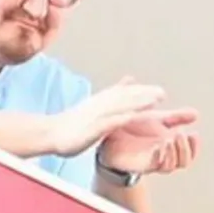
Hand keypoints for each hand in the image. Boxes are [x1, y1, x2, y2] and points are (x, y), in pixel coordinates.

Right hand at [43, 78, 171, 156]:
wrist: (51, 133)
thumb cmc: (74, 123)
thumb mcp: (96, 105)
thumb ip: (115, 93)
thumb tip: (130, 79)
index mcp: (102, 101)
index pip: (125, 94)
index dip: (143, 92)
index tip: (160, 91)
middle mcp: (100, 105)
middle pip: (125, 98)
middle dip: (144, 95)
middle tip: (162, 93)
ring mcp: (95, 116)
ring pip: (119, 106)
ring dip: (136, 103)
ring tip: (154, 101)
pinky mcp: (91, 128)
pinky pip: (108, 122)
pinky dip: (120, 117)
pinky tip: (132, 116)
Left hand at [98, 79, 199, 174]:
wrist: (109, 132)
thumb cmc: (133, 126)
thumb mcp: (157, 118)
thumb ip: (175, 117)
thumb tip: (196, 114)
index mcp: (170, 145)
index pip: (189, 152)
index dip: (195, 146)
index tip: (194, 133)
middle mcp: (164, 155)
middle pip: (184, 162)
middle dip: (186, 149)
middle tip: (181, 134)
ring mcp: (152, 161)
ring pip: (171, 166)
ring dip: (174, 153)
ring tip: (170, 140)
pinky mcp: (141, 164)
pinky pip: (155, 166)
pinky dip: (160, 157)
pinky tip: (159, 147)